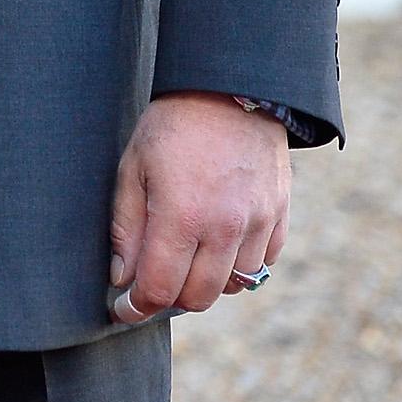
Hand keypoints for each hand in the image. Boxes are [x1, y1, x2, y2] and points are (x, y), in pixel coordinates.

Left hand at [107, 92, 290, 323]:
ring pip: (232, 286)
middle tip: (149, 282)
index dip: (135, 307)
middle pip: (198, 297)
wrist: (231, 92)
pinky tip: (216, 245)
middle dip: (168, 299)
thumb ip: (127, 228)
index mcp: (182, 217)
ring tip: (183, 259)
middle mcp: (225, 229)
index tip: (122, 308)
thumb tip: (122, 277)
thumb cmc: (172, 128)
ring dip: (205, 283)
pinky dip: (237, 266)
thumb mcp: (132, 169)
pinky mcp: (278, 217)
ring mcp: (257, 224)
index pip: (159, 289)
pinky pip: (261, 264)